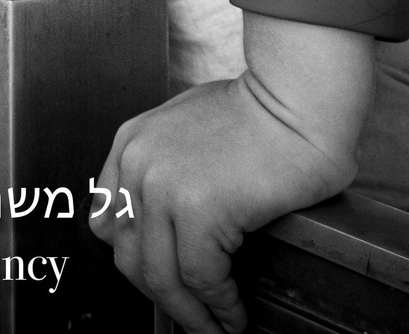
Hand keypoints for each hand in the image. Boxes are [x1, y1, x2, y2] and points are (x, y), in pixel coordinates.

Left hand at [91, 75, 357, 332]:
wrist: (298, 97)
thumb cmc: (262, 111)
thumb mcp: (190, 126)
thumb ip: (168, 165)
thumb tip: (174, 222)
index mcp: (131, 144)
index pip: (110, 221)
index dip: (135, 260)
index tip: (161, 282)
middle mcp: (137, 164)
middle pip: (130, 256)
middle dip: (162, 296)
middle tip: (191, 316)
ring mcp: (163, 187)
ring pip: (162, 276)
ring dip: (191, 313)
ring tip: (216, 326)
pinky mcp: (198, 208)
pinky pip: (201, 276)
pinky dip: (219, 304)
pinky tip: (235, 311)